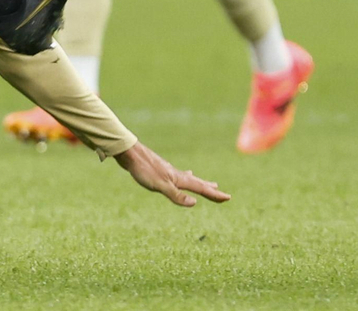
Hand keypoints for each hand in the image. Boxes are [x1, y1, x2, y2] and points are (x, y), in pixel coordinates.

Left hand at [115, 142, 230, 206]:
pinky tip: (182, 174)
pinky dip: (186, 178)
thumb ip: (176, 195)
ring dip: (200, 183)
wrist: (129, 153)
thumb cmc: (144, 170)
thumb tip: (195, 203)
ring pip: (189, 179)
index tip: (228, 197)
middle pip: (198, 183)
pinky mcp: (161, 169)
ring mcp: (169, 171)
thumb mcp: (160, 186)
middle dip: (210, 189)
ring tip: (209, 184)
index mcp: (179, 179)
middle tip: (221, 192)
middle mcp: (177, 174)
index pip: (201, 189)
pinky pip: (179, 176)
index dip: (214, 194)